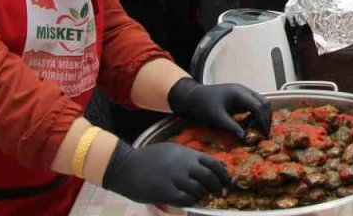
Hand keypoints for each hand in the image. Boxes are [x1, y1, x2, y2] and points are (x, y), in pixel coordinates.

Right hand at [102, 141, 230, 205]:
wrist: (125, 166)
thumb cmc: (148, 158)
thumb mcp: (171, 150)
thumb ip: (189, 157)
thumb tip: (208, 165)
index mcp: (186, 153)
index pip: (214, 163)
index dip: (224, 174)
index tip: (227, 181)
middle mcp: (183, 165)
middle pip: (210, 178)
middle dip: (217, 187)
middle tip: (218, 193)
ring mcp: (174, 179)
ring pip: (199, 191)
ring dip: (202, 196)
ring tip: (200, 197)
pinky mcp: (165, 192)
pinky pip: (186, 200)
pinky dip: (190, 202)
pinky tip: (187, 200)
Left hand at [167, 78, 271, 140]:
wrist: (190, 96)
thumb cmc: (202, 105)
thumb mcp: (216, 118)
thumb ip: (232, 127)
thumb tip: (245, 139)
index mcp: (239, 93)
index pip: (259, 107)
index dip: (264, 121)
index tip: (264, 135)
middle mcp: (244, 91)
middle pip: (264, 102)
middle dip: (266, 118)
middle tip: (264, 133)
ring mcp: (242, 93)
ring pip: (260, 102)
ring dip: (262, 115)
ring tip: (257, 130)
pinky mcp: (238, 97)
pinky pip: (252, 104)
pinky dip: (255, 114)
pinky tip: (248, 124)